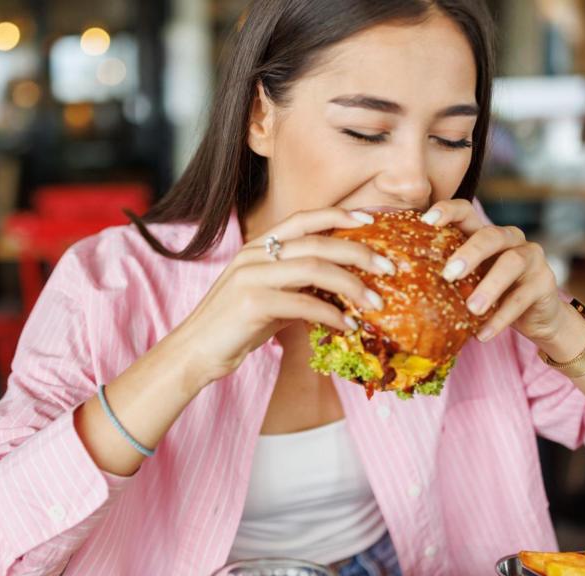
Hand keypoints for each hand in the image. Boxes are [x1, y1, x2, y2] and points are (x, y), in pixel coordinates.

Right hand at [172, 208, 396, 385]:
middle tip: (390, 268)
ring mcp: (251, 276)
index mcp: (258, 247)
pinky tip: (347, 326)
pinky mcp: (251, 303)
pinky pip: (303, 304)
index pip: (304, 219)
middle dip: (360, 252)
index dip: (339, 215)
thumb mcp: (270, 299)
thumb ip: (298, 288)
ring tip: (376, 303)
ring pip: (315, 269)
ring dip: (353, 286)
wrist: (194, 352)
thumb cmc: (234, 328)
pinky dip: (332, 315)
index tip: (372, 219)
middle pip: (318, 242)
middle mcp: (254, 255)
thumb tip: (340, 292)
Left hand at [424, 199, 567, 343]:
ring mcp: (531, 258)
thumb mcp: (469, 282)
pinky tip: (482, 334)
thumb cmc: (493, 295)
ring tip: (471, 309)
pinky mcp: (545, 283)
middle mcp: (511, 239)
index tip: (426, 220)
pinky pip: (521, 299)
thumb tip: (397, 282)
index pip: (467, 212)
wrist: (538, 317)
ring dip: (489, 287)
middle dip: (469, 253)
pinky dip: (500, 318)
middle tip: (448, 274)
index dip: (448, 211)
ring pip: (511, 263)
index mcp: (486, 234)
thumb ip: (447, 275)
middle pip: (490, 236)